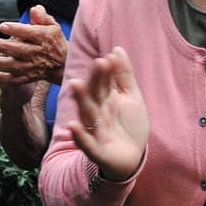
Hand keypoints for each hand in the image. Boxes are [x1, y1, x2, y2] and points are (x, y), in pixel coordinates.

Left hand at [0, 6, 67, 84]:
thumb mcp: (52, 26)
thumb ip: (42, 17)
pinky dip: (0, 78)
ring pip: (12, 66)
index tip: (2, 26)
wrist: (63, 63)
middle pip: (18, 50)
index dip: (15, 30)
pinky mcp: (27, 77)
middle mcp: (38, 53)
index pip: (30, 33)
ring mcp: (32, 67)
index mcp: (44, 38)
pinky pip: (13, 79)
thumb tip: (34, 8)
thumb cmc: (53, 40)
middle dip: (2, 46)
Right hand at [65, 47, 148, 181]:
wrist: (132, 157)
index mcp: (105, 100)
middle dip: (95, 81)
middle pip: (95, 95)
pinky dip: (80, 136)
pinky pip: (87, 143)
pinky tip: (73, 125)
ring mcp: (95, 132)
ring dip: (82, 101)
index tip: (107, 57)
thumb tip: (116, 49)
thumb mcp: (131, 97)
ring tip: (76, 85)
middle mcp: (97, 114)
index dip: (105, 72)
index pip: (103, 83)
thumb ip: (124, 75)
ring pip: (87, 115)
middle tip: (98, 64)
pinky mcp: (97, 151)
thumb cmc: (128, 124)